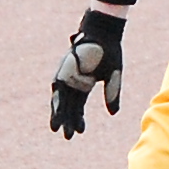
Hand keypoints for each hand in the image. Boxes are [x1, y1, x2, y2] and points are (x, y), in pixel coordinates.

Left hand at [48, 9, 126, 136]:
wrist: (104, 33)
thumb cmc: (109, 51)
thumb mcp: (113, 77)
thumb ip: (112, 94)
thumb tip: (113, 114)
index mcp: (84, 83)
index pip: (78, 105)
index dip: (78, 119)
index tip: (79, 132)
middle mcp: (73, 81)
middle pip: (67, 105)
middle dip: (66, 120)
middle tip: (66, 136)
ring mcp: (67, 74)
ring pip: (60, 98)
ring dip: (58, 113)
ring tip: (56, 128)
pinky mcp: (63, 68)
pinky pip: (58, 87)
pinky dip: (57, 99)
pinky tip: (56, 112)